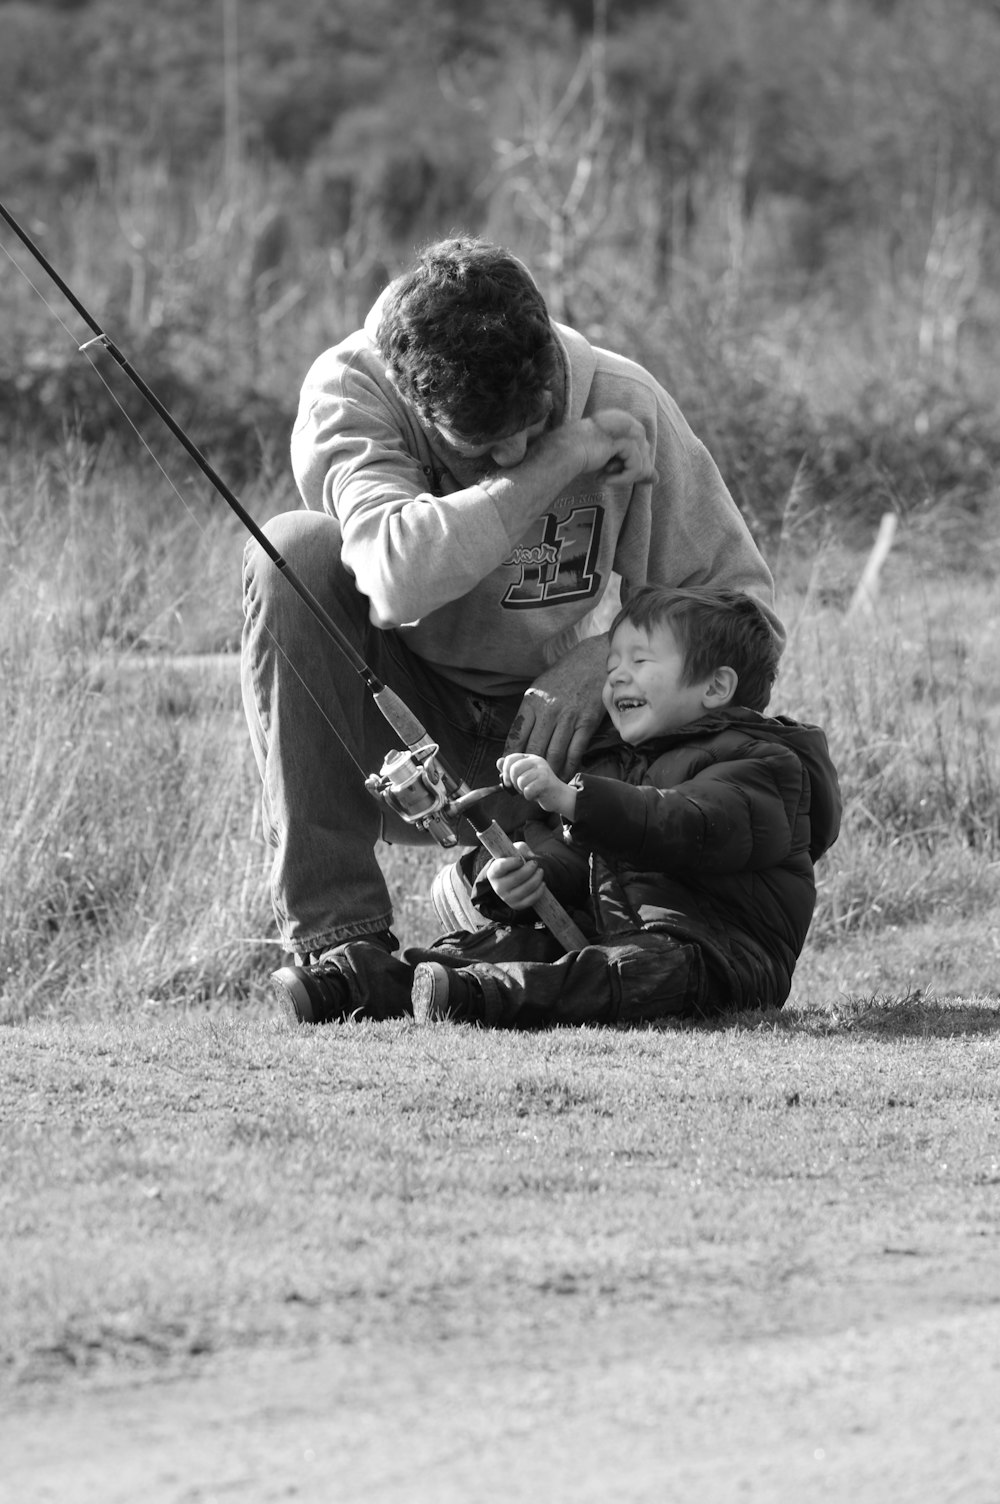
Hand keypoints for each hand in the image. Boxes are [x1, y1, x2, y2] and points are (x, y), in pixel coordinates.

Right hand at [485, 841, 545, 910]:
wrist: (516, 878)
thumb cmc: (514, 862)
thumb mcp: (515, 851)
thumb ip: (521, 848)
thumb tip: (531, 856)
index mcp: (494, 872)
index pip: (500, 867)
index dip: (511, 862)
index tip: (520, 859)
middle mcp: (498, 887)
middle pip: (516, 878)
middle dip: (529, 869)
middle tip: (535, 863)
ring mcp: (507, 898)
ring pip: (526, 889)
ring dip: (537, 878)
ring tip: (540, 871)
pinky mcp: (517, 905)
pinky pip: (531, 899)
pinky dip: (539, 890)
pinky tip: (542, 883)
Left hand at [497, 753, 576, 819]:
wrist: (558, 796)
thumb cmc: (539, 787)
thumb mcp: (524, 776)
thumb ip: (511, 770)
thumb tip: (498, 761)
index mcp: (530, 758)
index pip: (510, 758)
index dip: (505, 771)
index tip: (508, 782)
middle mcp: (536, 761)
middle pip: (514, 769)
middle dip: (513, 783)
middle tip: (520, 788)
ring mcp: (542, 770)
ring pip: (521, 781)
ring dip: (522, 790)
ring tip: (530, 790)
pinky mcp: (546, 781)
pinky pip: (528, 790)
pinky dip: (529, 796)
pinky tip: (535, 795)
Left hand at [504, 634, 606, 776]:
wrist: (593, 661)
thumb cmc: (564, 675)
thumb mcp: (539, 688)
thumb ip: (529, 713)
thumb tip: (517, 741)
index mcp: (532, 702)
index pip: (515, 736)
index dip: (509, 758)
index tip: (506, 771)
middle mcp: (548, 711)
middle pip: (534, 750)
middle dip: (527, 771)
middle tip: (523, 785)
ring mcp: (568, 718)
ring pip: (554, 755)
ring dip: (548, 773)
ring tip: (544, 784)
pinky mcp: (587, 723)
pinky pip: (574, 752)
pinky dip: (568, 768)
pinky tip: (564, 775)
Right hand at [574, 409, 652, 485]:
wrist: (562, 452)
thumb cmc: (579, 455)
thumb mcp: (611, 461)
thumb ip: (633, 467)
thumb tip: (656, 479)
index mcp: (621, 419)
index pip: (641, 445)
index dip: (634, 464)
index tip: (613, 473)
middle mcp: (626, 420)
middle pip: (645, 452)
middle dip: (632, 470)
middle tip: (607, 477)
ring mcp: (626, 429)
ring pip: (643, 461)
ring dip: (625, 476)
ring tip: (605, 478)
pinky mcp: (624, 440)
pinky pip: (635, 466)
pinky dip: (622, 478)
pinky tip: (602, 479)